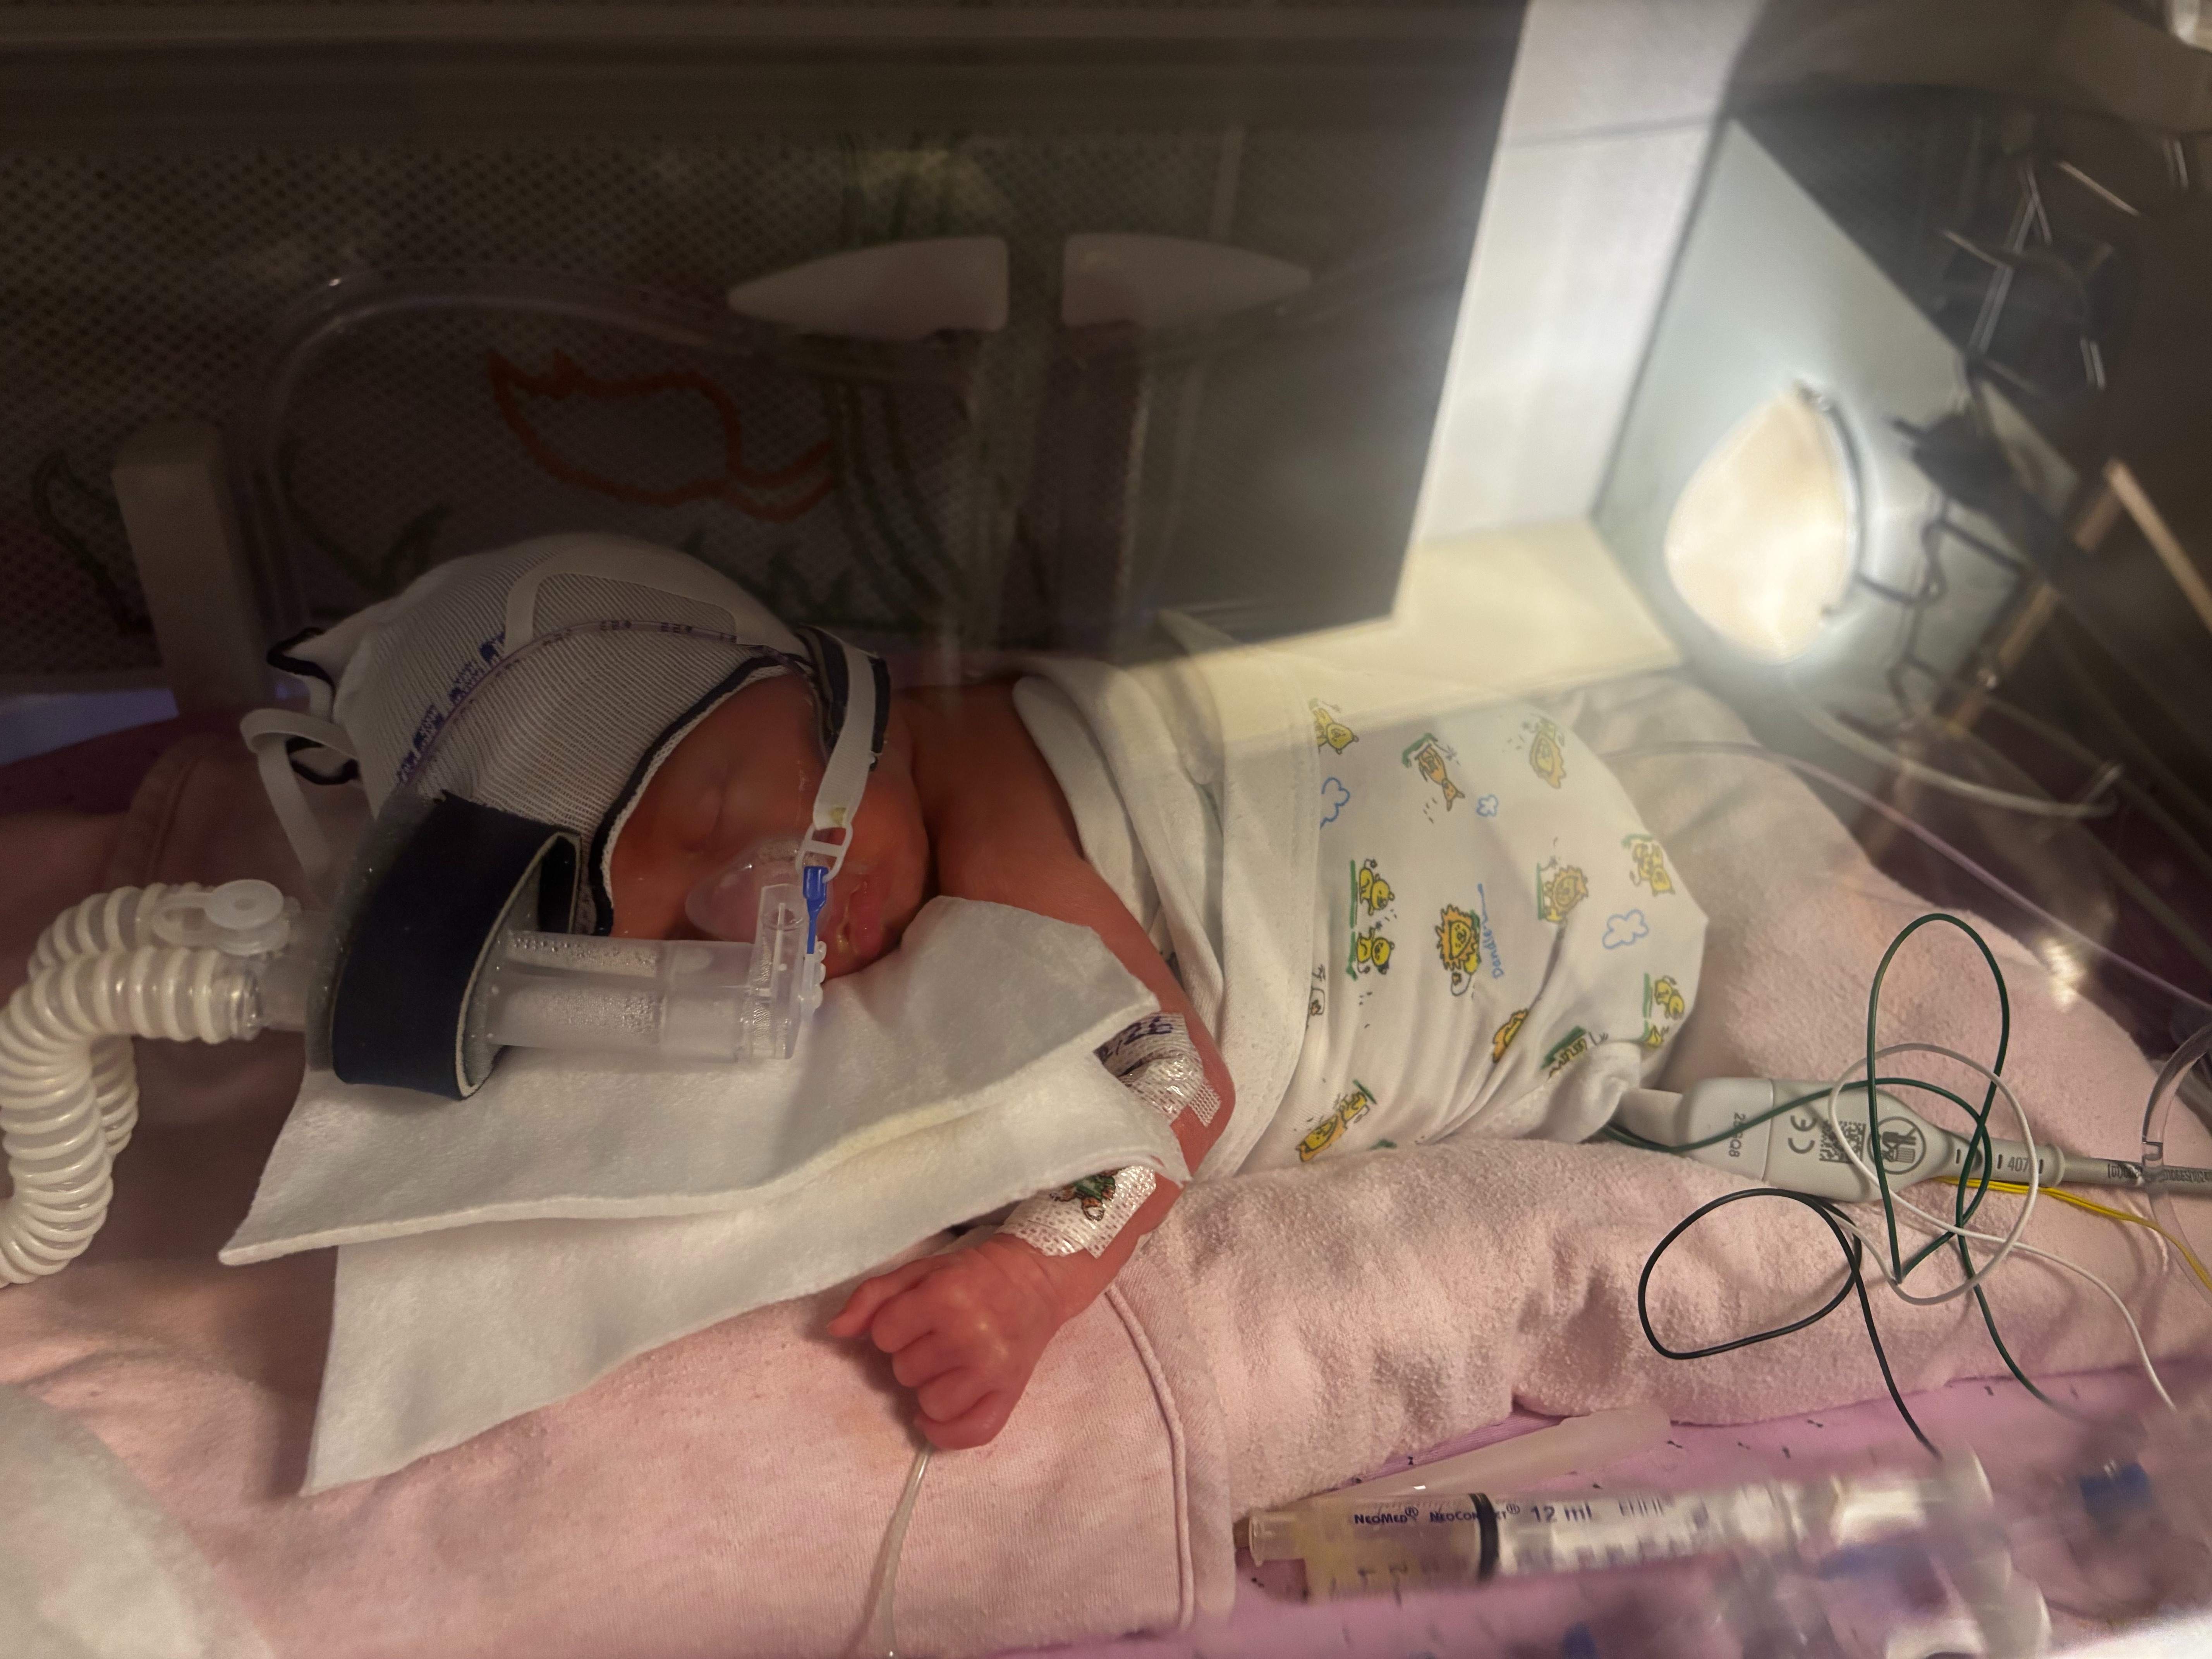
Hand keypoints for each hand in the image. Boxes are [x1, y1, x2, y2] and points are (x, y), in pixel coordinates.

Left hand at [827, 1235, 1067, 1449]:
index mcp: (945, 1296)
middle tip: (938, 1335)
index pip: (884, 1334)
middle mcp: (970, 1334)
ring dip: (930, 1388)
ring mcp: (993, 1369)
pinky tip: (939, 1413)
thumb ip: (873, 1296)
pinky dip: (947, 1432)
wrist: (1035, 1279)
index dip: (892, 1327)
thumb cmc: (972, 1275)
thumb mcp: (919, 1272)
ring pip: (930, 1404)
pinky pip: (968, 1434)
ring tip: (948, 1364)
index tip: (914, 1316)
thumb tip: (835, 1330)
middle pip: (905, 1371)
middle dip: (913, 1354)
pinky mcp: (1011, 1393)